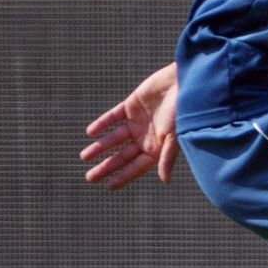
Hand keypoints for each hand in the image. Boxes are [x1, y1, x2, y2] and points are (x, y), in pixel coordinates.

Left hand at [80, 63, 179, 189]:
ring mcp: (138, 121)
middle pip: (123, 155)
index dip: (124, 176)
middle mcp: (147, 137)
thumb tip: (165, 180)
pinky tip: (91, 132)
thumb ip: (167, 157)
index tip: (108, 186)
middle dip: (107, 166)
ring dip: (100, 147)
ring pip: (115, 138)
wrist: (184, 82)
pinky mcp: (131, 105)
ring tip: (84, 157)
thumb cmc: (184, 111)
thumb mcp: (175, 136)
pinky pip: (113, 117)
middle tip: (90, 178)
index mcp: (158, 147)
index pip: (137, 166)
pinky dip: (102, 124)